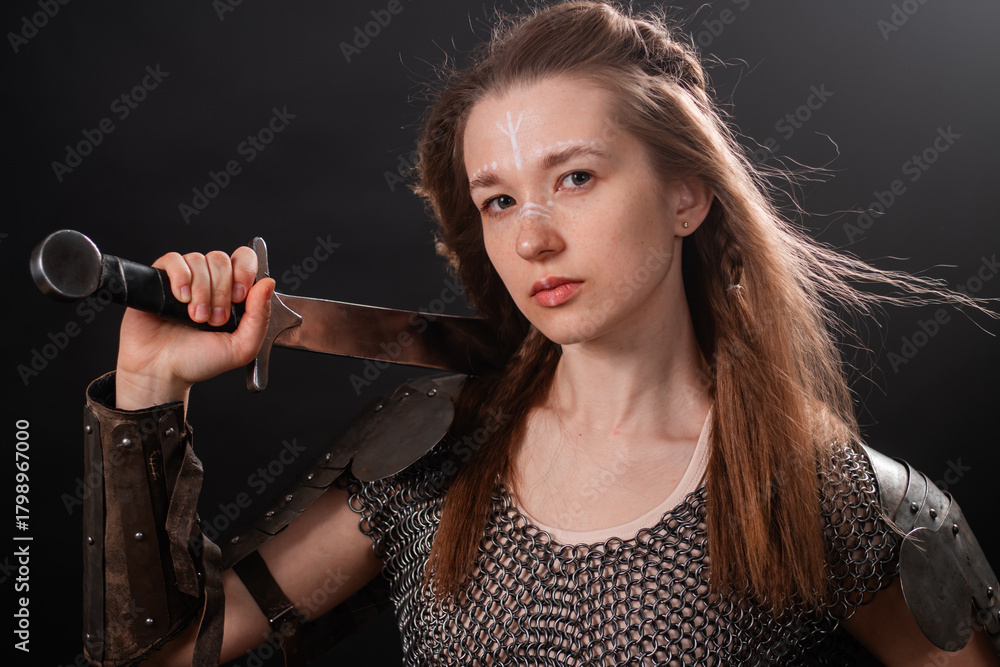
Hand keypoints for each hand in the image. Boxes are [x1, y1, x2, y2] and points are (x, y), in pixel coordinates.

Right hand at [114, 246, 273, 408]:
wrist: (162, 371)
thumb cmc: (199, 361)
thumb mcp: (241, 347)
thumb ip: (260, 317)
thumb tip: (268, 283)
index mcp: (231, 292)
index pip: (244, 259)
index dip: (244, 271)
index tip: (239, 297)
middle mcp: (209, 281)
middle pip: (221, 260)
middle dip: (221, 291)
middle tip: (215, 319)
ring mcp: (184, 278)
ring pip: (199, 259)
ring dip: (201, 291)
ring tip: (196, 317)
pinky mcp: (160, 278)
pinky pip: (174, 259)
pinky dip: (181, 277)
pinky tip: (181, 298)